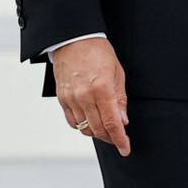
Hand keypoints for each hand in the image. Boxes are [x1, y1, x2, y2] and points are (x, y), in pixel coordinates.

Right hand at [53, 37, 129, 155]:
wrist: (75, 39)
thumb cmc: (98, 51)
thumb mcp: (117, 71)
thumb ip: (120, 98)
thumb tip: (123, 120)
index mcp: (102, 88)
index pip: (112, 123)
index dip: (120, 139)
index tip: (125, 148)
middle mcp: (85, 96)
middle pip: (98, 129)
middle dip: (110, 138)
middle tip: (118, 139)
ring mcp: (71, 99)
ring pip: (84, 128)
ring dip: (97, 133)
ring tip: (106, 130)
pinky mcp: (62, 99)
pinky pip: (72, 121)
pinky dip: (82, 126)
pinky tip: (90, 122)